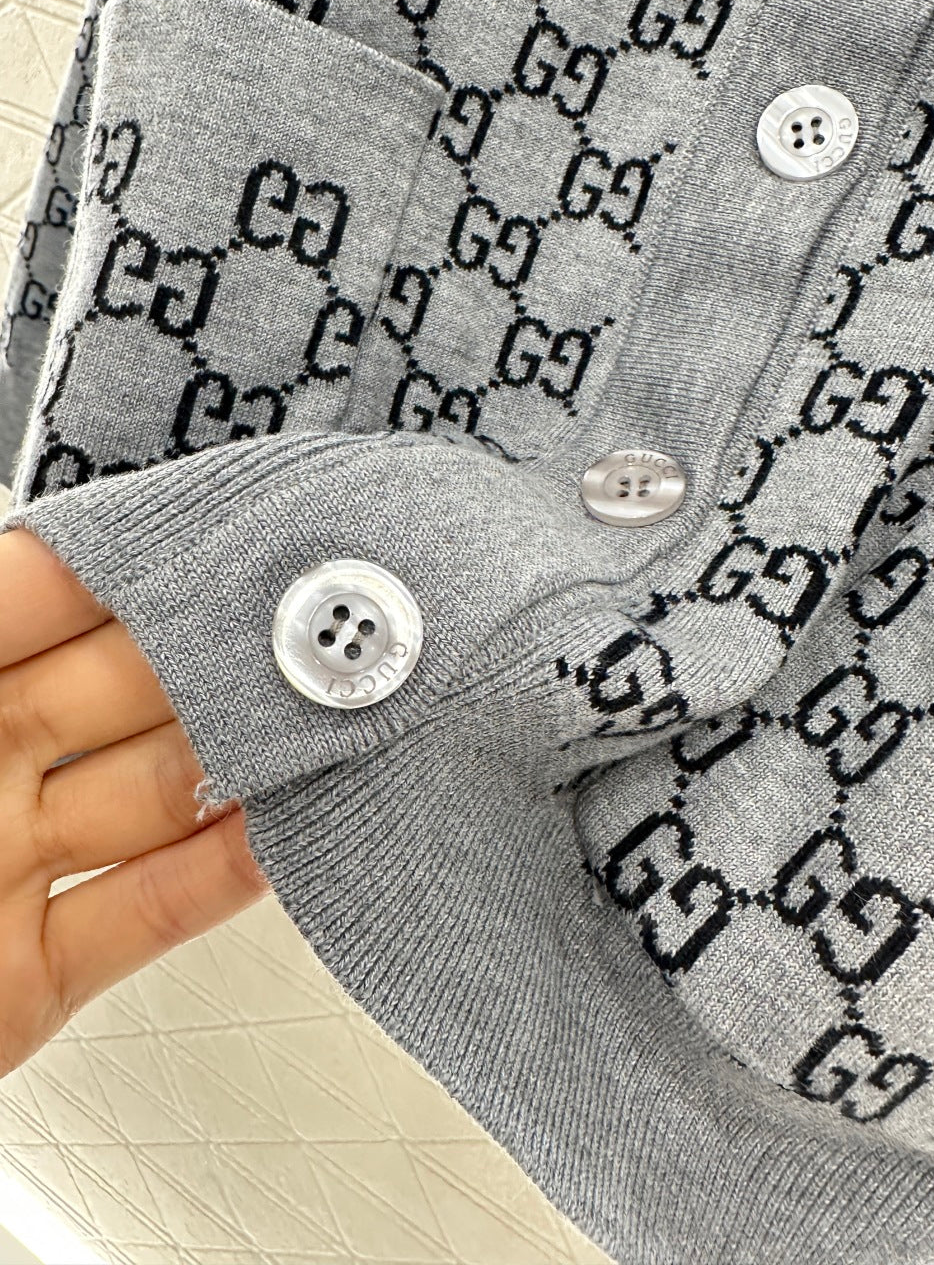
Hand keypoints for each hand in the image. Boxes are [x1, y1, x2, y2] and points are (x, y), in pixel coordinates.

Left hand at [0, 525, 268, 1076]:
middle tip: (311, 622)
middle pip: (113, 690)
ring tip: (325, 715)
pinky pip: (143, 916)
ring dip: (239, 758)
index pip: (35, 599)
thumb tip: (23, 551)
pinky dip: (222, 877)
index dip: (127, 562)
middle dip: (214, 653)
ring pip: (145, 798)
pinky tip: (286, 830)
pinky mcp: (21, 983)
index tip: (222, 530)